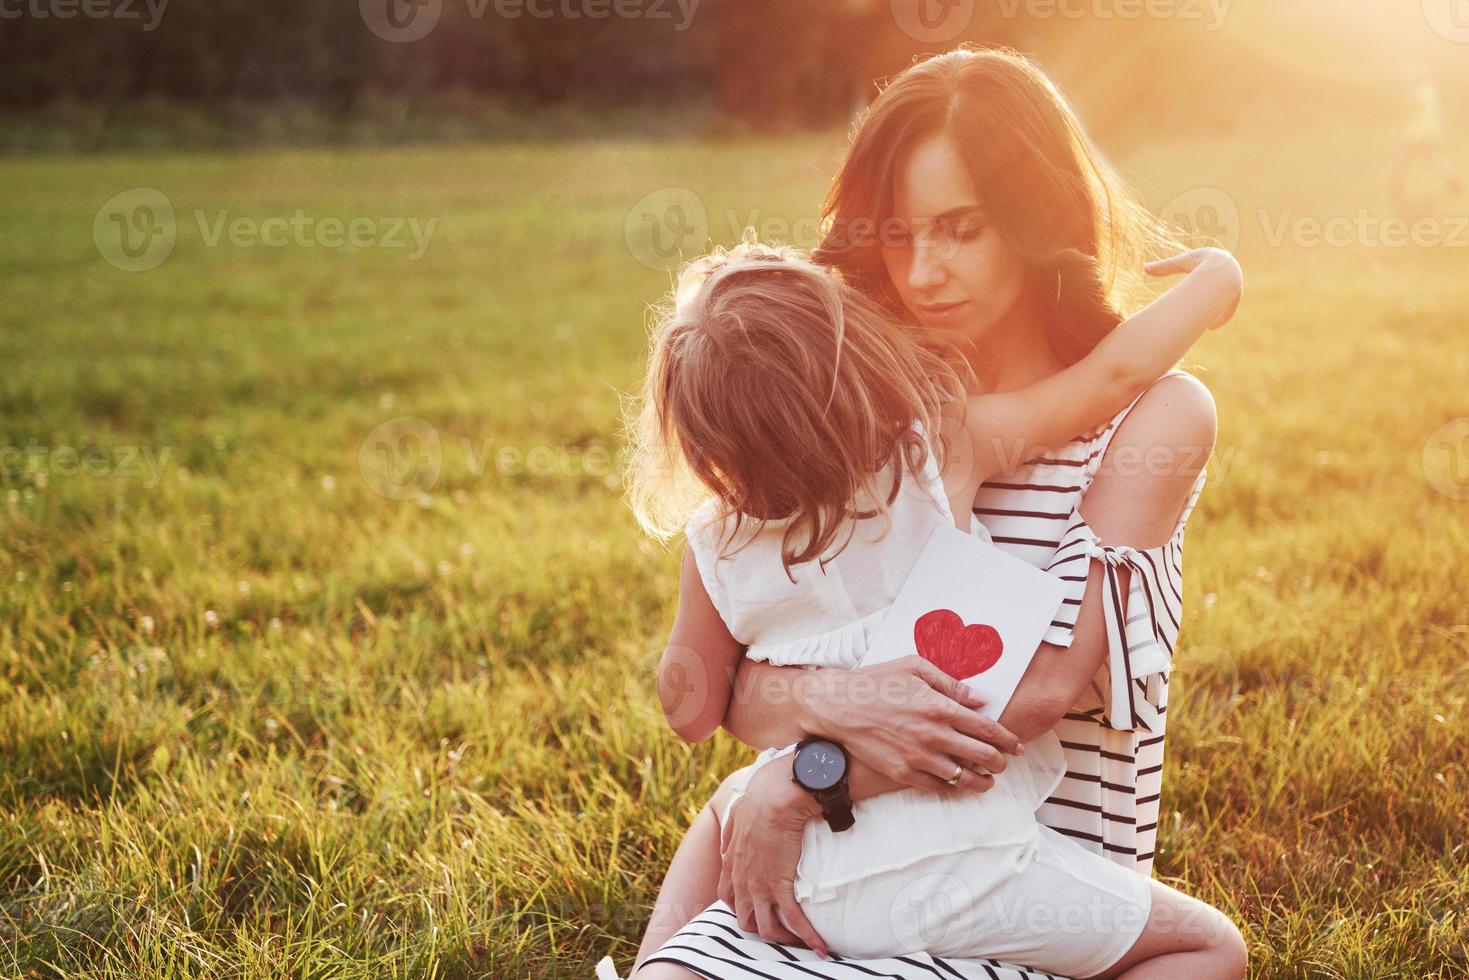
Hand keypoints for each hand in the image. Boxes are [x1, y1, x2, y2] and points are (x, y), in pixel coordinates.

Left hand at [716, 761, 829, 956]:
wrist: (774, 798)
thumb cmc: (759, 800)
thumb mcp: (736, 816)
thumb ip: (729, 832)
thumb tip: (726, 842)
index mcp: (731, 864)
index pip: (728, 898)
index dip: (741, 907)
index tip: (756, 907)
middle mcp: (741, 881)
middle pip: (745, 919)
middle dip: (761, 926)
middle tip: (780, 927)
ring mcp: (759, 887)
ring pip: (765, 928)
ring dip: (782, 938)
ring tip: (800, 942)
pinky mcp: (779, 887)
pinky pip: (793, 921)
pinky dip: (807, 937)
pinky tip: (820, 947)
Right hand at [802, 655, 1024, 792]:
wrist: (838, 706)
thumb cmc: (876, 682)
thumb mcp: (915, 667)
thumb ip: (951, 683)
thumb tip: (980, 699)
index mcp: (941, 707)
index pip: (988, 729)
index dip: (1008, 740)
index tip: (1017, 746)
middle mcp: (934, 735)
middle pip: (982, 756)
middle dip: (1000, 762)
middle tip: (1004, 763)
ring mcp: (919, 757)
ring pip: (963, 778)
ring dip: (981, 781)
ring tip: (987, 781)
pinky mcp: (902, 773)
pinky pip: (937, 787)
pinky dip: (951, 788)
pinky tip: (956, 784)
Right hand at [1145, 247, 1241, 329]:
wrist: (1220, 265)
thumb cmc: (1199, 260)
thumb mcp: (1179, 263)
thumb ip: (1163, 267)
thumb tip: (1144, 267)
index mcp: (1213, 267)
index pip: (1208, 280)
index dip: (1200, 291)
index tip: (1194, 303)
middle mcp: (1224, 275)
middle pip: (1217, 293)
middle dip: (1209, 304)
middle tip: (1198, 316)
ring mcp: (1233, 285)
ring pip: (1223, 303)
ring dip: (1214, 313)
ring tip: (1204, 325)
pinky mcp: (1236, 295)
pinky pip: (1229, 310)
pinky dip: (1221, 319)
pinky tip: (1212, 327)